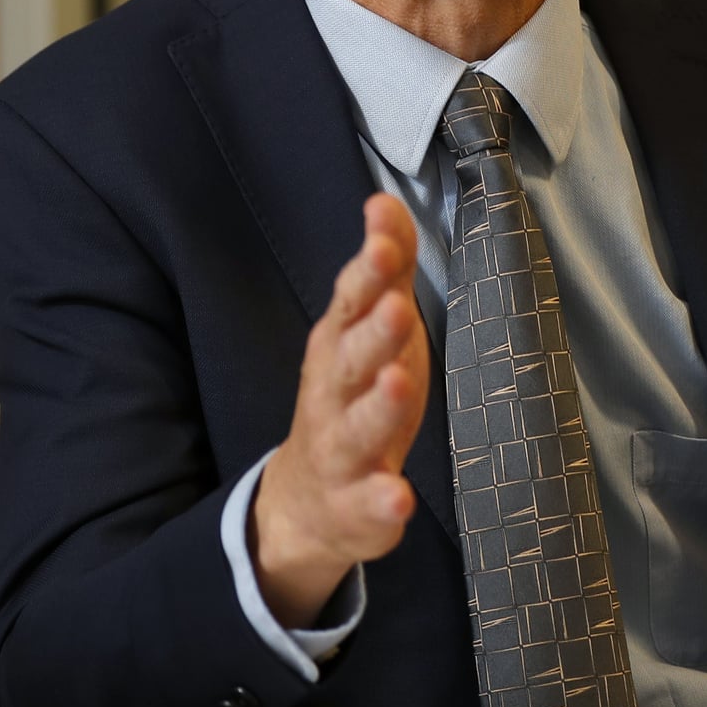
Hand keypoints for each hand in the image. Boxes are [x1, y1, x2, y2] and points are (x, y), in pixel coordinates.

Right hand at [252, 193, 429, 626]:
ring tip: (398, 384)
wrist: (308, 500)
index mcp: (339, 345)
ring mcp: (342, 451)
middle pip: (351, 360)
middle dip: (373, 333)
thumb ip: (384, 267)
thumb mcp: (370, 326)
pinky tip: (398, 498)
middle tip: (398, 309)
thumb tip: (384, 200)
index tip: (384, 243)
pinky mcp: (357, 506)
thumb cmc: (354, 394)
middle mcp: (333, 394)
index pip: (352, 302)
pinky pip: (368, 506)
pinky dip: (380, 502)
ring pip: (356, 429)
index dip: (368, 273)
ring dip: (376, 408)